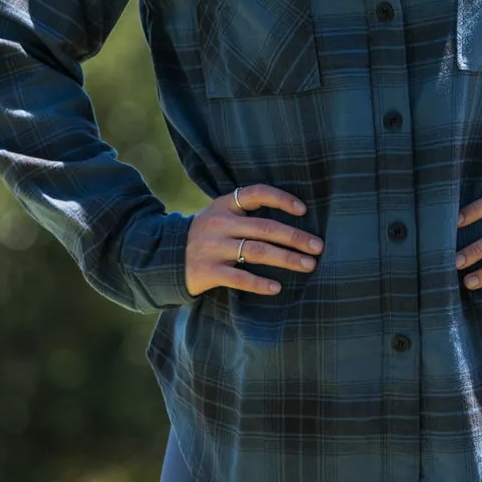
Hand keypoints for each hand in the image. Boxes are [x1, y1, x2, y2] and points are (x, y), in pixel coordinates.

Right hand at [184, 183, 323, 296]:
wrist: (164, 257)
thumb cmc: (207, 236)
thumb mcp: (221, 216)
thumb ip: (247, 215)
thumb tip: (295, 219)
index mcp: (225, 204)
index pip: (257, 193)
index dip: (281, 199)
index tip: (304, 210)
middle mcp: (219, 222)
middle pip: (264, 227)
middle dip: (295, 237)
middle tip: (318, 247)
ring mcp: (211, 247)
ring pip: (256, 252)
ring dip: (286, 258)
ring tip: (308, 266)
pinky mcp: (206, 270)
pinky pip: (238, 277)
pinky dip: (259, 283)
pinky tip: (277, 288)